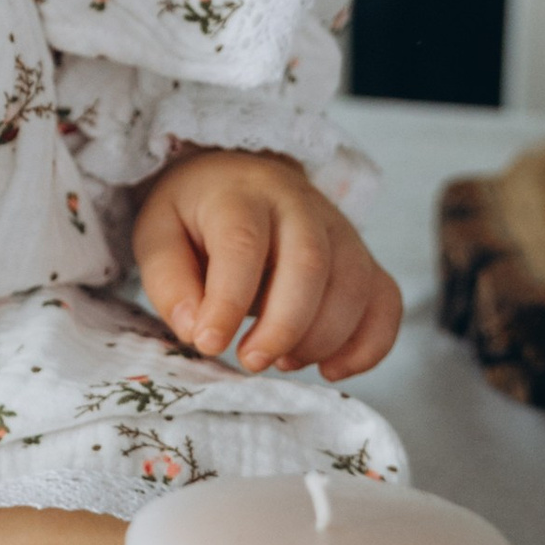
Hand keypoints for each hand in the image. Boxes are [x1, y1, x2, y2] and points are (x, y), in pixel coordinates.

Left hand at [132, 148, 400, 380]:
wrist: (238, 177)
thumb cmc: (195, 216)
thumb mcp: (159, 235)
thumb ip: (170, 282)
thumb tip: (197, 331)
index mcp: (240, 194)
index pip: (243, 245)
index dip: (228, 301)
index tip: (209, 344)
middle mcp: (299, 205)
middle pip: (311, 264)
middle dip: (284, 326)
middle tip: (251, 362)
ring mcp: (339, 230)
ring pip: (353, 285)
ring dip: (322, 339)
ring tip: (282, 360)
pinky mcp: (363, 258)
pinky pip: (385, 300)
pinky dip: (369, 344)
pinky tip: (331, 368)